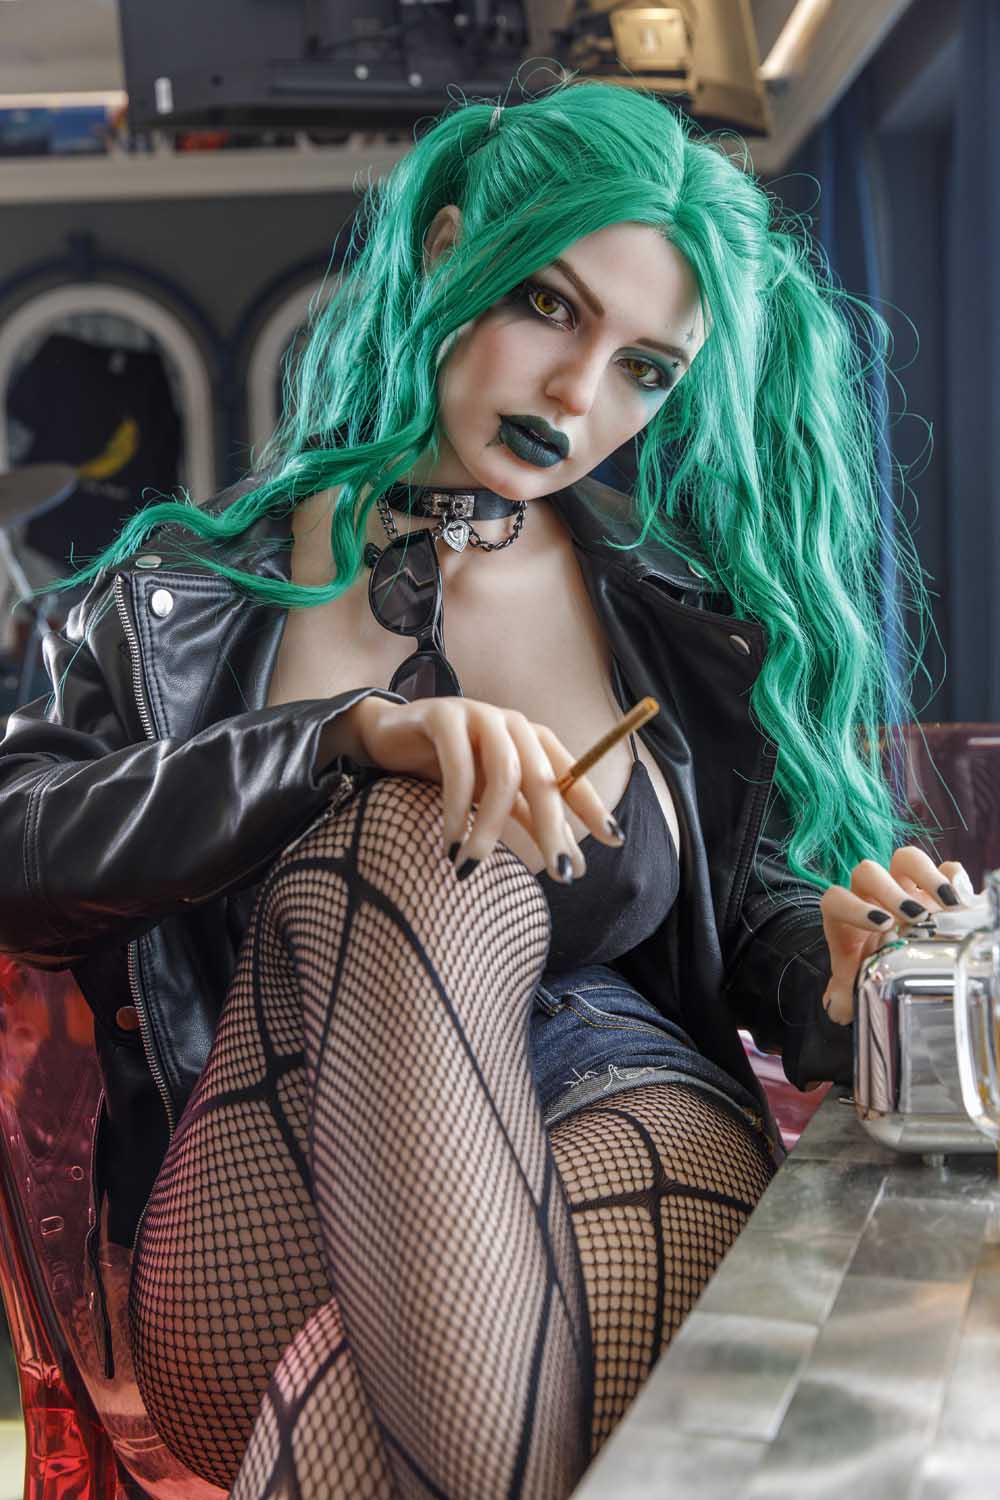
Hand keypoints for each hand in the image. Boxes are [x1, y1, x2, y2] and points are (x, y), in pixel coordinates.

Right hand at [352, 695, 623, 880]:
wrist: (391, 738)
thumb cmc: (450, 769)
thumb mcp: (496, 798)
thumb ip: (532, 822)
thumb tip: (575, 864)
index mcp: (532, 740)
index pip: (571, 774)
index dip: (593, 806)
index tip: (615, 840)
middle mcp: (512, 724)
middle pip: (542, 778)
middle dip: (554, 828)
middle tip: (559, 873)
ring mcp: (479, 716)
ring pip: (502, 775)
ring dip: (490, 827)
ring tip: (471, 867)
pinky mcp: (442, 717)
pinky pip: (458, 766)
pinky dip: (457, 807)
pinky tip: (450, 840)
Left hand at [818, 848, 977, 1024]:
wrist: (898, 961)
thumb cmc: (872, 968)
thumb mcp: (857, 984)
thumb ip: (845, 994)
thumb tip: (837, 1008)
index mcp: (847, 916)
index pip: (835, 899)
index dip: (854, 908)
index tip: (882, 926)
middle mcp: (872, 895)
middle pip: (868, 871)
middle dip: (891, 892)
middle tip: (916, 916)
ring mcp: (903, 886)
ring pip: (905, 859)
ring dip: (926, 876)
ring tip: (948, 904)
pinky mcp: (932, 885)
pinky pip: (944, 866)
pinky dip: (955, 877)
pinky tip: (964, 900)